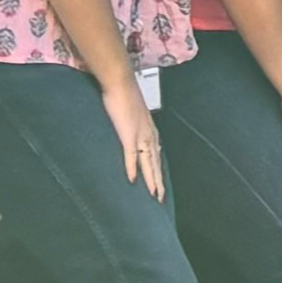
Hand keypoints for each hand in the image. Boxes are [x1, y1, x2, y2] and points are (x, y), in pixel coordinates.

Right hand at [102, 73, 164, 199]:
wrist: (121, 83)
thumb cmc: (124, 96)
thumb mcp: (133, 115)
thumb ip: (134, 126)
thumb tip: (132, 133)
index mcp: (150, 131)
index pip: (156, 156)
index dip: (158, 172)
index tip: (160, 185)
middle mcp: (149, 135)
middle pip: (155, 163)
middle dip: (158, 182)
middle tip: (160, 199)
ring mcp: (140, 135)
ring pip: (148, 163)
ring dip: (151, 180)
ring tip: (153, 195)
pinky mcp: (128, 134)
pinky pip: (131, 154)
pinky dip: (131, 168)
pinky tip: (133, 180)